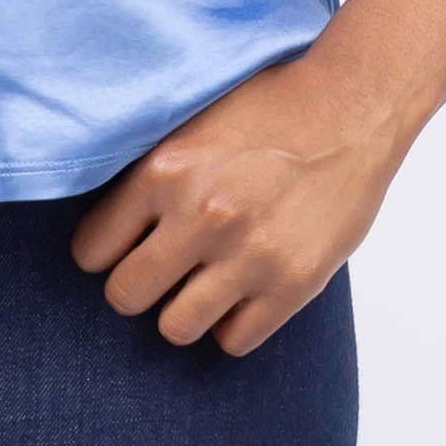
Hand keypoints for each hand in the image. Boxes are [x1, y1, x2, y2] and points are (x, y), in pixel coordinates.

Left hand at [67, 46, 403, 353]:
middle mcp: (201, 217)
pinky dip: (234, 324)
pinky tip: (244, 292)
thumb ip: (148, 173)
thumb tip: (107, 226)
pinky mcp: (294, 283)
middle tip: (163, 271)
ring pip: (175, 328)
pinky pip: (235, 341)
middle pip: (125, 296)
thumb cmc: (269, 107)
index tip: (126, 247)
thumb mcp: (191, 122)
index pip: (91, 252)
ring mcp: (249, 255)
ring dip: (184, 311)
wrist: (354, 104)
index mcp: (163, 172)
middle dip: (139, 287)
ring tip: (204, 284)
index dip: (106, 253)